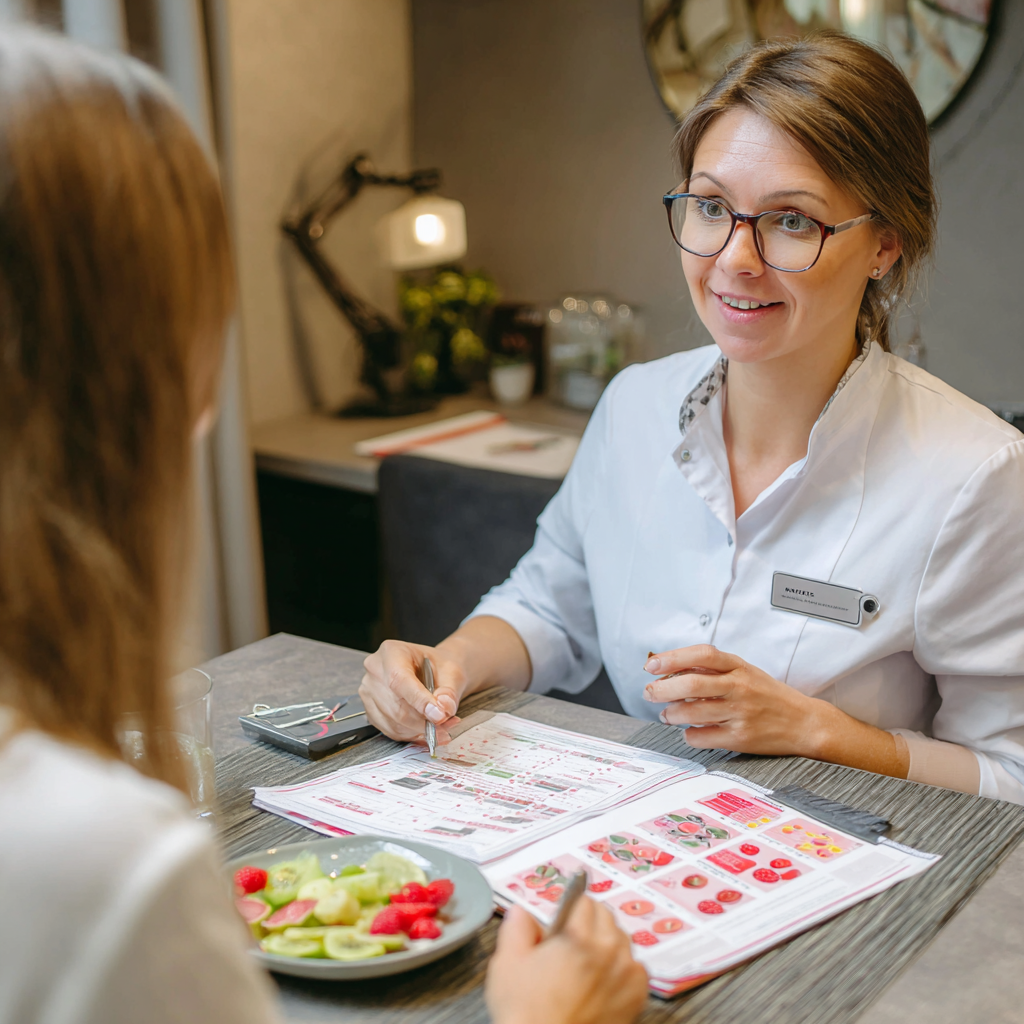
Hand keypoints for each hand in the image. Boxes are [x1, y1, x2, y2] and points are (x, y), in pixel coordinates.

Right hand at [359, 640, 466, 743]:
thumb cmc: (439, 667)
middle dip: (423, 721)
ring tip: (442, 727)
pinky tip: (426, 729)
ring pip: (393, 721)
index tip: (438, 716)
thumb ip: (449, 692)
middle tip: (446, 724)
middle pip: (396, 705)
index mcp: (392, 652)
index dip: (419, 701)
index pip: (400, 680)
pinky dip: (411, 734)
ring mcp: (369, 691)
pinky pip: (390, 730)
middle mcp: (375, 670)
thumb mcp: (452, 672)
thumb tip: (443, 710)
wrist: (434, 671)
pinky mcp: (371, 710)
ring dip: (420, 730)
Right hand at [486, 901, 647, 1023]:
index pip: (583, 900)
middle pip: (606, 916)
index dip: (568, 909)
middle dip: (589, 922)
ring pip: (623, 940)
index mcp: (578, 936)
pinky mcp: (635, 998)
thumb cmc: (528, 1016)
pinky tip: (604, 980)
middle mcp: (607, 952)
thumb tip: (522, 913)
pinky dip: (624, 969)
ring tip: (586, 962)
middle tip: (571, 942)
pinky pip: (637, 968)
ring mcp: (625, 975)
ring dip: (608, 943)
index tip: (562, 922)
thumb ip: (517, 928)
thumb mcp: (508, 963)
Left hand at [643, 644, 827, 756]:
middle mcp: (740, 687)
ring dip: (671, 714)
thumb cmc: (768, 696)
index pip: (701, 655)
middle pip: (691, 685)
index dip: (672, 658)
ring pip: (692, 713)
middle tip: (649, 692)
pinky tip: (689, 731)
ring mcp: (740, 713)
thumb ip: (713, 670)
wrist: (804, 723)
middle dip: (662, 689)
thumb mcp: (745, 672)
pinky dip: (688, 735)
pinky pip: (703, 737)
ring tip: (666, 714)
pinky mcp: (741, 738)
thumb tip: (670, 671)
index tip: (651, 665)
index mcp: (739, 666)